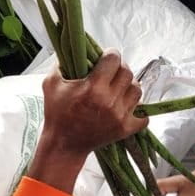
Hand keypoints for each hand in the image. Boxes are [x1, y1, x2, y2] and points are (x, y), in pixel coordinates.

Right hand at [30, 50, 149, 192]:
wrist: (64, 145)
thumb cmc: (56, 114)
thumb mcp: (51, 84)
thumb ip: (60, 64)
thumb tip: (70, 50)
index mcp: (93, 88)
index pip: (113, 60)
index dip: (110, 54)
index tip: (106, 57)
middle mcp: (110, 101)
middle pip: (128, 73)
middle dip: (120, 68)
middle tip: (112, 72)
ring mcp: (120, 116)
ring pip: (137, 91)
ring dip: (129, 86)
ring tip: (119, 88)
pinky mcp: (125, 129)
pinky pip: (143, 116)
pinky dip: (138, 110)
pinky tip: (126, 106)